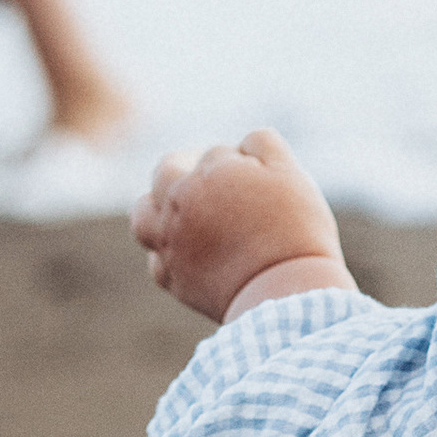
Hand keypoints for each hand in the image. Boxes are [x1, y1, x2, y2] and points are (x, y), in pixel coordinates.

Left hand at [132, 130, 352, 323]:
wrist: (284, 292)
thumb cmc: (293, 230)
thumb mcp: (290, 173)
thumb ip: (263, 143)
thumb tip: (242, 144)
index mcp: (206, 174)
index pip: (216, 153)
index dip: (241, 162)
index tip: (260, 180)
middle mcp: (178, 204)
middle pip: (166, 170)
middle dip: (186, 167)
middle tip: (211, 180)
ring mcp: (169, 243)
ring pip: (143, 213)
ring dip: (156, 205)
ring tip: (178, 209)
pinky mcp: (172, 279)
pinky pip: (156, 260)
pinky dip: (166, 253)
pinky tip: (186, 251)